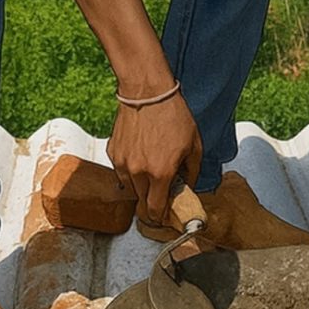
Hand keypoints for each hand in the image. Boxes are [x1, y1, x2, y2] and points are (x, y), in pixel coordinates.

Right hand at [106, 92, 202, 226]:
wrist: (148, 92)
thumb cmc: (173, 115)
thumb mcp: (194, 144)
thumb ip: (192, 171)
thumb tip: (188, 187)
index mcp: (161, 173)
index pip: (156, 210)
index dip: (160, 216)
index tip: (164, 215)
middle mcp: (139, 172)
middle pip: (142, 201)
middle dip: (152, 199)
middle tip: (161, 189)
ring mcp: (123, 162)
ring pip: (130, 187)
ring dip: (140, 184)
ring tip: (151, 167)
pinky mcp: (113, 152)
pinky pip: (121, 170)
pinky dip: (130, 168)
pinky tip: (140, 153)